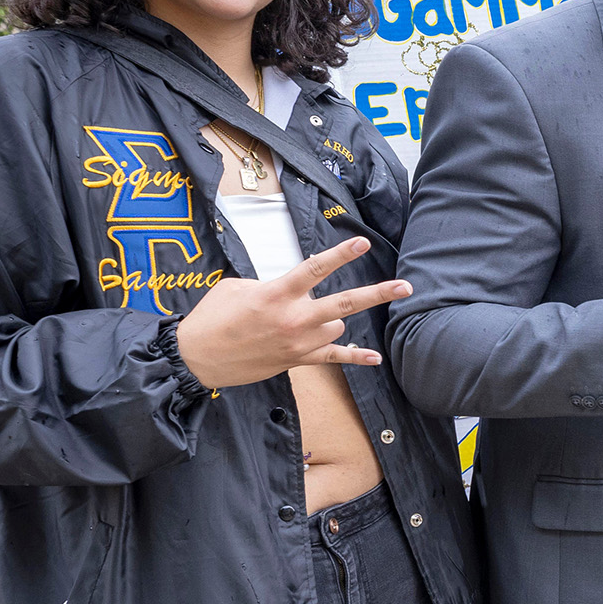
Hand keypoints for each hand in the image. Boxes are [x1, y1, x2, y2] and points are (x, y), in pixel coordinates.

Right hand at [173, 237, 405, 389]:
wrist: (196, 357)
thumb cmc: (213, 318)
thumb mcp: (236, 288)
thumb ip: (270, 283)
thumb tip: (292, 285)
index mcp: (276, 294)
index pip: (315, 269)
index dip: (341, 254)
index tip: (362, 243)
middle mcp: (292, 318)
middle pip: (345, 304)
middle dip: (377, 293)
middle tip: (406, 286)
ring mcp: (298, 342)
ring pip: (337, 326)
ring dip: (330, 319)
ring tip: (302, 319)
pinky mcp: (297, 360)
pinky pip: (333, 359)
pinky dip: (355, 358)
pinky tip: (376, 357)